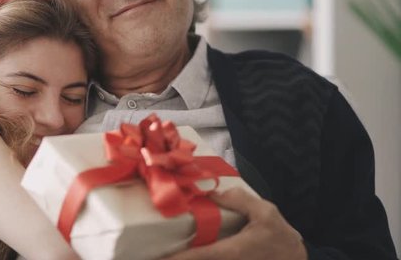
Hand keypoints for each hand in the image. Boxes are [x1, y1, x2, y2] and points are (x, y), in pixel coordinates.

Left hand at [162, 188, 306, 259]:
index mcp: (235, 251)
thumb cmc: (281, 237)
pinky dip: (196, 259)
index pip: (200, 257)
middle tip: (149, 256)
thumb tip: (211, 192)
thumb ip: (240, 201)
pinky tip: (182, 256)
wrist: (296, 258)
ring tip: (160, 257)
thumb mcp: (266, 213)